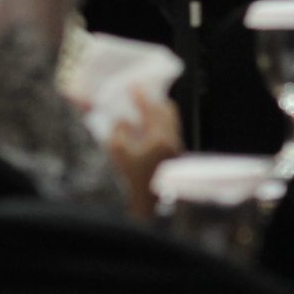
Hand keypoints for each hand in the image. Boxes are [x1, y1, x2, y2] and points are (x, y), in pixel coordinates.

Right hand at [105, 89, 182, 215]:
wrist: (146, 208)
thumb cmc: (130, 181)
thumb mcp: (118, 153)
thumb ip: (119, 131)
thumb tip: (123, 121)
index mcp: (161, 137)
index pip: (153, 108)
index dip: (142, 96)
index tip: (134, 85)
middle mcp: (172, 141)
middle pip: (168, 112)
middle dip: (154, 102)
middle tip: (141, 95)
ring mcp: (175, 149)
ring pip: (169, 123)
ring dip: (156, 115)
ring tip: (141, 112)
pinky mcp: (173, 158)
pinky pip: (167, 134)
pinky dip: (157, 128)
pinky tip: (144, 132)